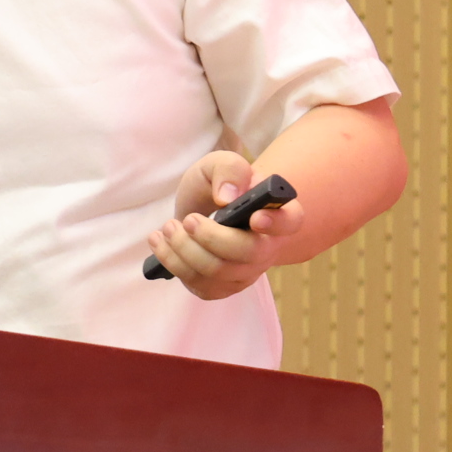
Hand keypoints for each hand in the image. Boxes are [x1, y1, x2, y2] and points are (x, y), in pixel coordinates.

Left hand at [144, 150, 305, 300]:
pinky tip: (161, 243)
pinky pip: (200, 285)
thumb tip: (228, 196)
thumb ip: (228, 170)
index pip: (290, 222)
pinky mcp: (222, 287)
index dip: (276, 223)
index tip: (254, 217)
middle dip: (212, 238)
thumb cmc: (218, 185)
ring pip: (220, 272)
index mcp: (277, 213)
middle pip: (249, 254)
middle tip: (188, 220)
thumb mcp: (219, 165)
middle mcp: (268, 247)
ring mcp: (247, 271)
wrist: (201, 208)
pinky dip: (174, 263)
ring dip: (186, 249)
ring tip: (169, 227)